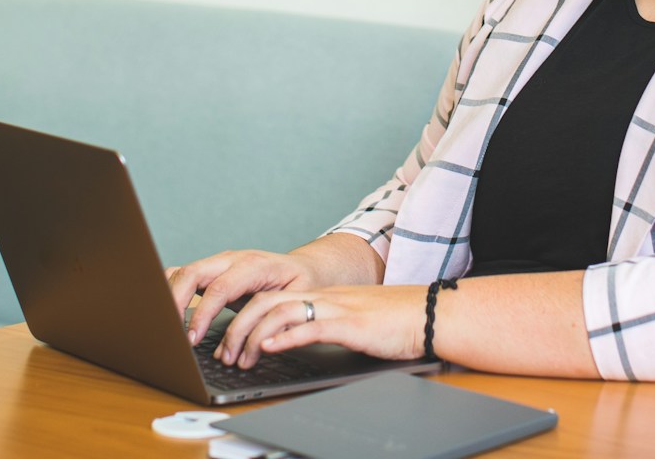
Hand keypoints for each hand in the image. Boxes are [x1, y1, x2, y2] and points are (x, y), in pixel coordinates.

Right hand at [164, 249, 323, 346]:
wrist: (304, 266)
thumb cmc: (300, 285)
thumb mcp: (296, 300)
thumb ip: (274, 319)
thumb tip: (252, 345)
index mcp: (254, 266)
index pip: (219, 288)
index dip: (202, 314)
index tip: (192, 339)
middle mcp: (232, 259)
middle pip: (193, 273)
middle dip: (176, 302)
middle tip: (172, 333)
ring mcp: (219, 261)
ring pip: (184, 271)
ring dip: (170, 296)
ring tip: (166, 325)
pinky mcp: (212, 269)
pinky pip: (185, 273)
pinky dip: (171, 289)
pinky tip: (168, 310)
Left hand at [214, 284, 427, 369]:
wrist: (430, 314)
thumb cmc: (395, 322)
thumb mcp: (351, 322)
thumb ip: (324, 326)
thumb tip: (296, 341)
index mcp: (323, 297)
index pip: (271, 298)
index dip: (243, 317)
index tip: (228, 340)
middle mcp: (324, 298)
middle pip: (266, 302)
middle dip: (238, 327)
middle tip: (224, 353)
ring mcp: (336, 308)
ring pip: (281, 312)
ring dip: (253, 335)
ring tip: (240, 357)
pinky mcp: (350, 323)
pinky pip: (311, 326)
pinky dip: (286, 336)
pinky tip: (270, 347)